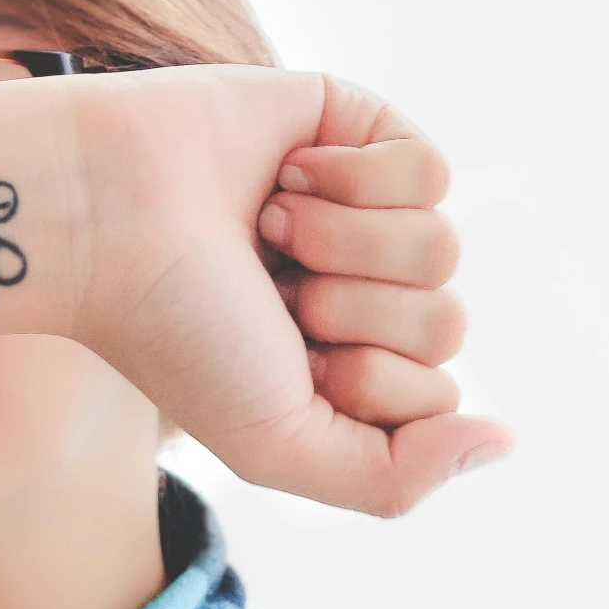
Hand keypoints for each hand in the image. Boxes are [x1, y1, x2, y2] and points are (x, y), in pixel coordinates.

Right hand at [67, 67, 509, 515]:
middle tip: (266, 290)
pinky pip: (430, 169)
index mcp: (338, 363)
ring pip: (441, 247)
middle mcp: (356, 288)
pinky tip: (288, 175)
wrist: (106, 215)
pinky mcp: (357, 128)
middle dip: (349, 313)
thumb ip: (393, 479)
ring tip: (267, 227)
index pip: (435, 393)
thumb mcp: (276, 444)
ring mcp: (360, 208)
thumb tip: (502, 441)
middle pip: (444, 322)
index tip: (273, 356)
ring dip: (343, 243)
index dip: (362, 382)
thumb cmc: (172, 332)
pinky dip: (356, 179)